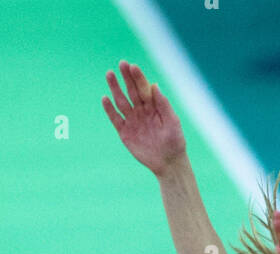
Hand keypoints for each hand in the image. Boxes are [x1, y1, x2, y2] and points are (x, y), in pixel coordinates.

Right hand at [102, 60, 186, 175]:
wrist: (168, 163)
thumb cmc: (175, 142)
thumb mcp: (173, 122)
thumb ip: (164, 105)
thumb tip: (155, 85)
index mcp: (153, 107)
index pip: (144, 88)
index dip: (138, 77)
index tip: (133, 66)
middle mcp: (141, 111)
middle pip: (131, 91)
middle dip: (126, 78)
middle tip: (121, 64)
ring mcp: (132, 121)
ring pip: (121, 101)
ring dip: (115, 88)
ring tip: (109, 74)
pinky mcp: (125, 133)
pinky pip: (115, 119)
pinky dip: (109, 110)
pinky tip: (105, 98)